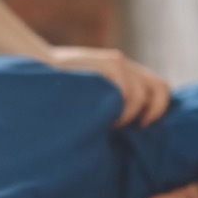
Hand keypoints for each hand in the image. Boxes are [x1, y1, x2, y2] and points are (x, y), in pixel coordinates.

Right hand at [48, 46, 169, 127]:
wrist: (36, 69)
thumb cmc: (58, 94)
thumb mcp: (91, 99)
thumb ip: (111, 105)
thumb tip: (129, 136)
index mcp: (125, 74)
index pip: (160, 89)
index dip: (157, 111)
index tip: (140, 128)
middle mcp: (126, 66)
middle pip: (161, 89)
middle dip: (152, 114)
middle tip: (133, 129)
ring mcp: (118, 62)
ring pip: (140, 96)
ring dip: (127, 116)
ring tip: (107, 125)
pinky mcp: (110, 62)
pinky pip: (126, 93)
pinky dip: (118, 110)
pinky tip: (101, 118)